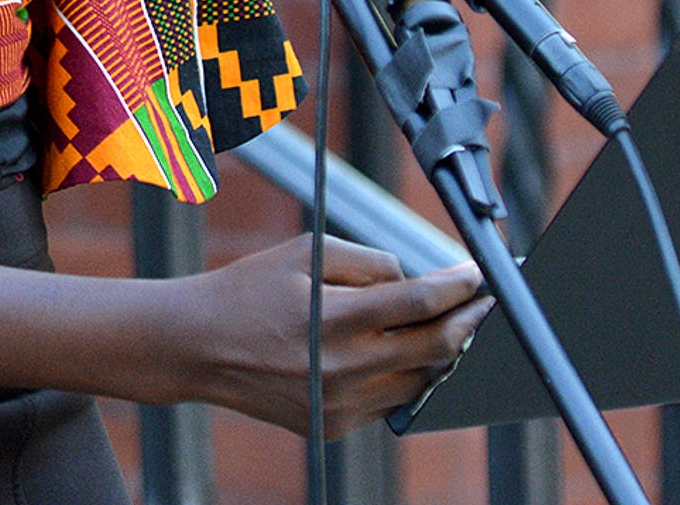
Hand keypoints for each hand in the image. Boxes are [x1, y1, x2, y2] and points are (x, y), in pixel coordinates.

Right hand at [174, 236, 491, 437]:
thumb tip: (416, 281)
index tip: (476, 275)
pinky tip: (398, 351)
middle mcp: (341, 369)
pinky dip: (402, 376)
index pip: (420, 304)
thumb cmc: (250, 288)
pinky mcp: (332, 427)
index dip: (459, 288)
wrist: (197, 346)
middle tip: (482, 304)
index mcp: (335, 319)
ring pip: (418, 382)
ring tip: (447, 325)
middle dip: (467, 323)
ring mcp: (338, 405)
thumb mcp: (306, 251)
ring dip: (440, 353)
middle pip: (433, 349)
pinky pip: (388, 402)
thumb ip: (369, 263)